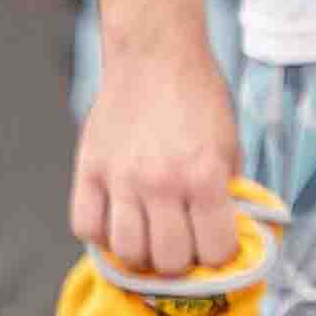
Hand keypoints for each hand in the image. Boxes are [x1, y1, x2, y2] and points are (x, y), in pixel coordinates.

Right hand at [74, 52, 254, 284]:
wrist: (155, 54)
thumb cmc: (198, 96)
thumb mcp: (230, 143)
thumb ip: (229, 190)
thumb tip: (227, 233)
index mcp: (204, 176)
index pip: (214, 252)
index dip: (220, 256)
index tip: (216, 244)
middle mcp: (160, 183)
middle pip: (167, 261)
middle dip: (180, 261)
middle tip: (182, 243)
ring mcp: (120, 178)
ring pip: (126, 252)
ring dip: (141, 253)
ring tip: (150, 235)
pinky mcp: (89, 168)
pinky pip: (86, 226)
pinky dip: (102, 234)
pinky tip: (117, 220)